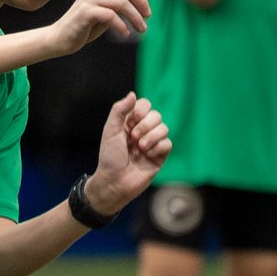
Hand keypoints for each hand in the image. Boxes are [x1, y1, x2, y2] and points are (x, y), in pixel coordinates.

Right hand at [49, 0, 149, 54]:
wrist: (63, 37)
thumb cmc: (89, 22)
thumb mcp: (107, 5)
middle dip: (142, 1)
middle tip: (147, 16)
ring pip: (122, 2)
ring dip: (136, 17)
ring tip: (141, 29)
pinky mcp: (86, 12)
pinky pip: (111, 16)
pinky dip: (122, 26)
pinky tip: (125, 33)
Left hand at [86, 93, 169, 209]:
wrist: (114, 181)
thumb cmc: (109, 157)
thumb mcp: (110, 130)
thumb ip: (119, 110)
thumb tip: (133, 94)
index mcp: (130, 122)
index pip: (145, 105)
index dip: (141, 110)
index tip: (130, 121)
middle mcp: (143, 130)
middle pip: (157, 115)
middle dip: (145, 126)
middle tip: (133, 138)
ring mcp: (153, 143)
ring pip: (164, 128)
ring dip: (151, 137)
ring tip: (140, 148)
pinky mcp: (160, 156)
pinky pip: (168, 143)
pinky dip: (157, 148)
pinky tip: (147, 156)